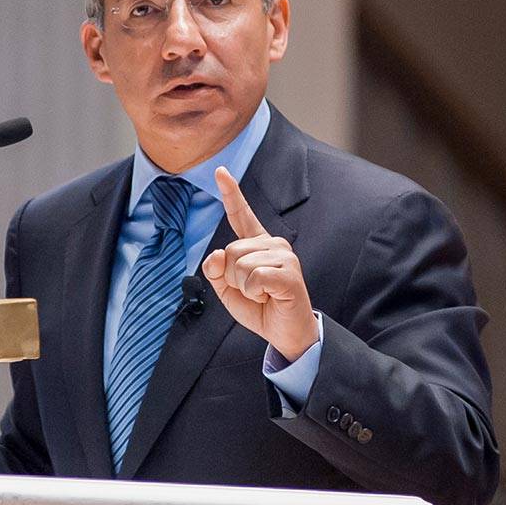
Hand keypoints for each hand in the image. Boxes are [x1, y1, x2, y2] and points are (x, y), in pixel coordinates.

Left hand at [201, 167, 318, 361]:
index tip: (221, 171)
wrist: (285, 333)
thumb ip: (216, 271)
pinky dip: (253, 294)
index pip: (241, 216)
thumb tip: (216, 255)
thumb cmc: (260, 308)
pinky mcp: (289, 274)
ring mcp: (284, 257)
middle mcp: (273, 244)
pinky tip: (268, 298)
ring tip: (262, 295)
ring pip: (240, 265)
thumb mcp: (228, 291)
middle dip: (232, 278)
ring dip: (244, 288)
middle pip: (230, 251)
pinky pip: (254, 278)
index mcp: (257, 245)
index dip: (231, 193)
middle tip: (254, 291)